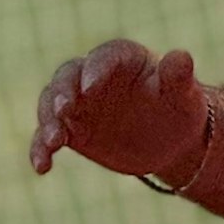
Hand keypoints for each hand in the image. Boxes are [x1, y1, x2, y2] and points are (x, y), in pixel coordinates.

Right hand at [30, 39, 207, 180]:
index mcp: (122, 58)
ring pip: (51, 105)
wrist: (170, 139)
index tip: (90, 87)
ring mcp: (77, 102)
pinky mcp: (69, 129)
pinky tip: (42, 167)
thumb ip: (178, 76)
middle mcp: (92, 75)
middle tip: (64, 110)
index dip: (96, 70)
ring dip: (48, 121)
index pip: (104, 57)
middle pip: (68, 76)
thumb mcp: (184, 95)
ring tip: (54, 142)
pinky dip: (40, 149)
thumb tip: (182, 57)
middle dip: (63, 92)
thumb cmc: (179, 107)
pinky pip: (47, 136)